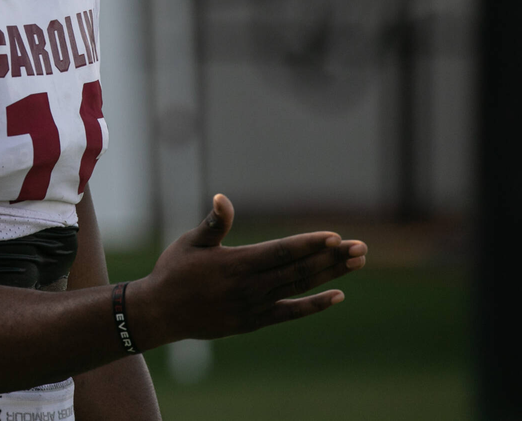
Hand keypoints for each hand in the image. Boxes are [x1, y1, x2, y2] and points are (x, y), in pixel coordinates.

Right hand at [132, 194, 365, 344]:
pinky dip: (314, 305)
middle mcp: (249, 287)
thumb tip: (222, 199)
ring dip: (330, 276)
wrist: (161, 313)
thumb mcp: (190, 242)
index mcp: (235, 263)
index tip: (334, 237)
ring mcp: (254, 307)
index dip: (309, 245)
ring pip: (299, 288)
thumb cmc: (174, 271)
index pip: (280, 252)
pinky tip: (337, 295)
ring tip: (356, 263)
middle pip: (298, 271)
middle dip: (331, 258)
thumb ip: (213, 224)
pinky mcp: (254, 321)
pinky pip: (290, 313)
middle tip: (360, 248)